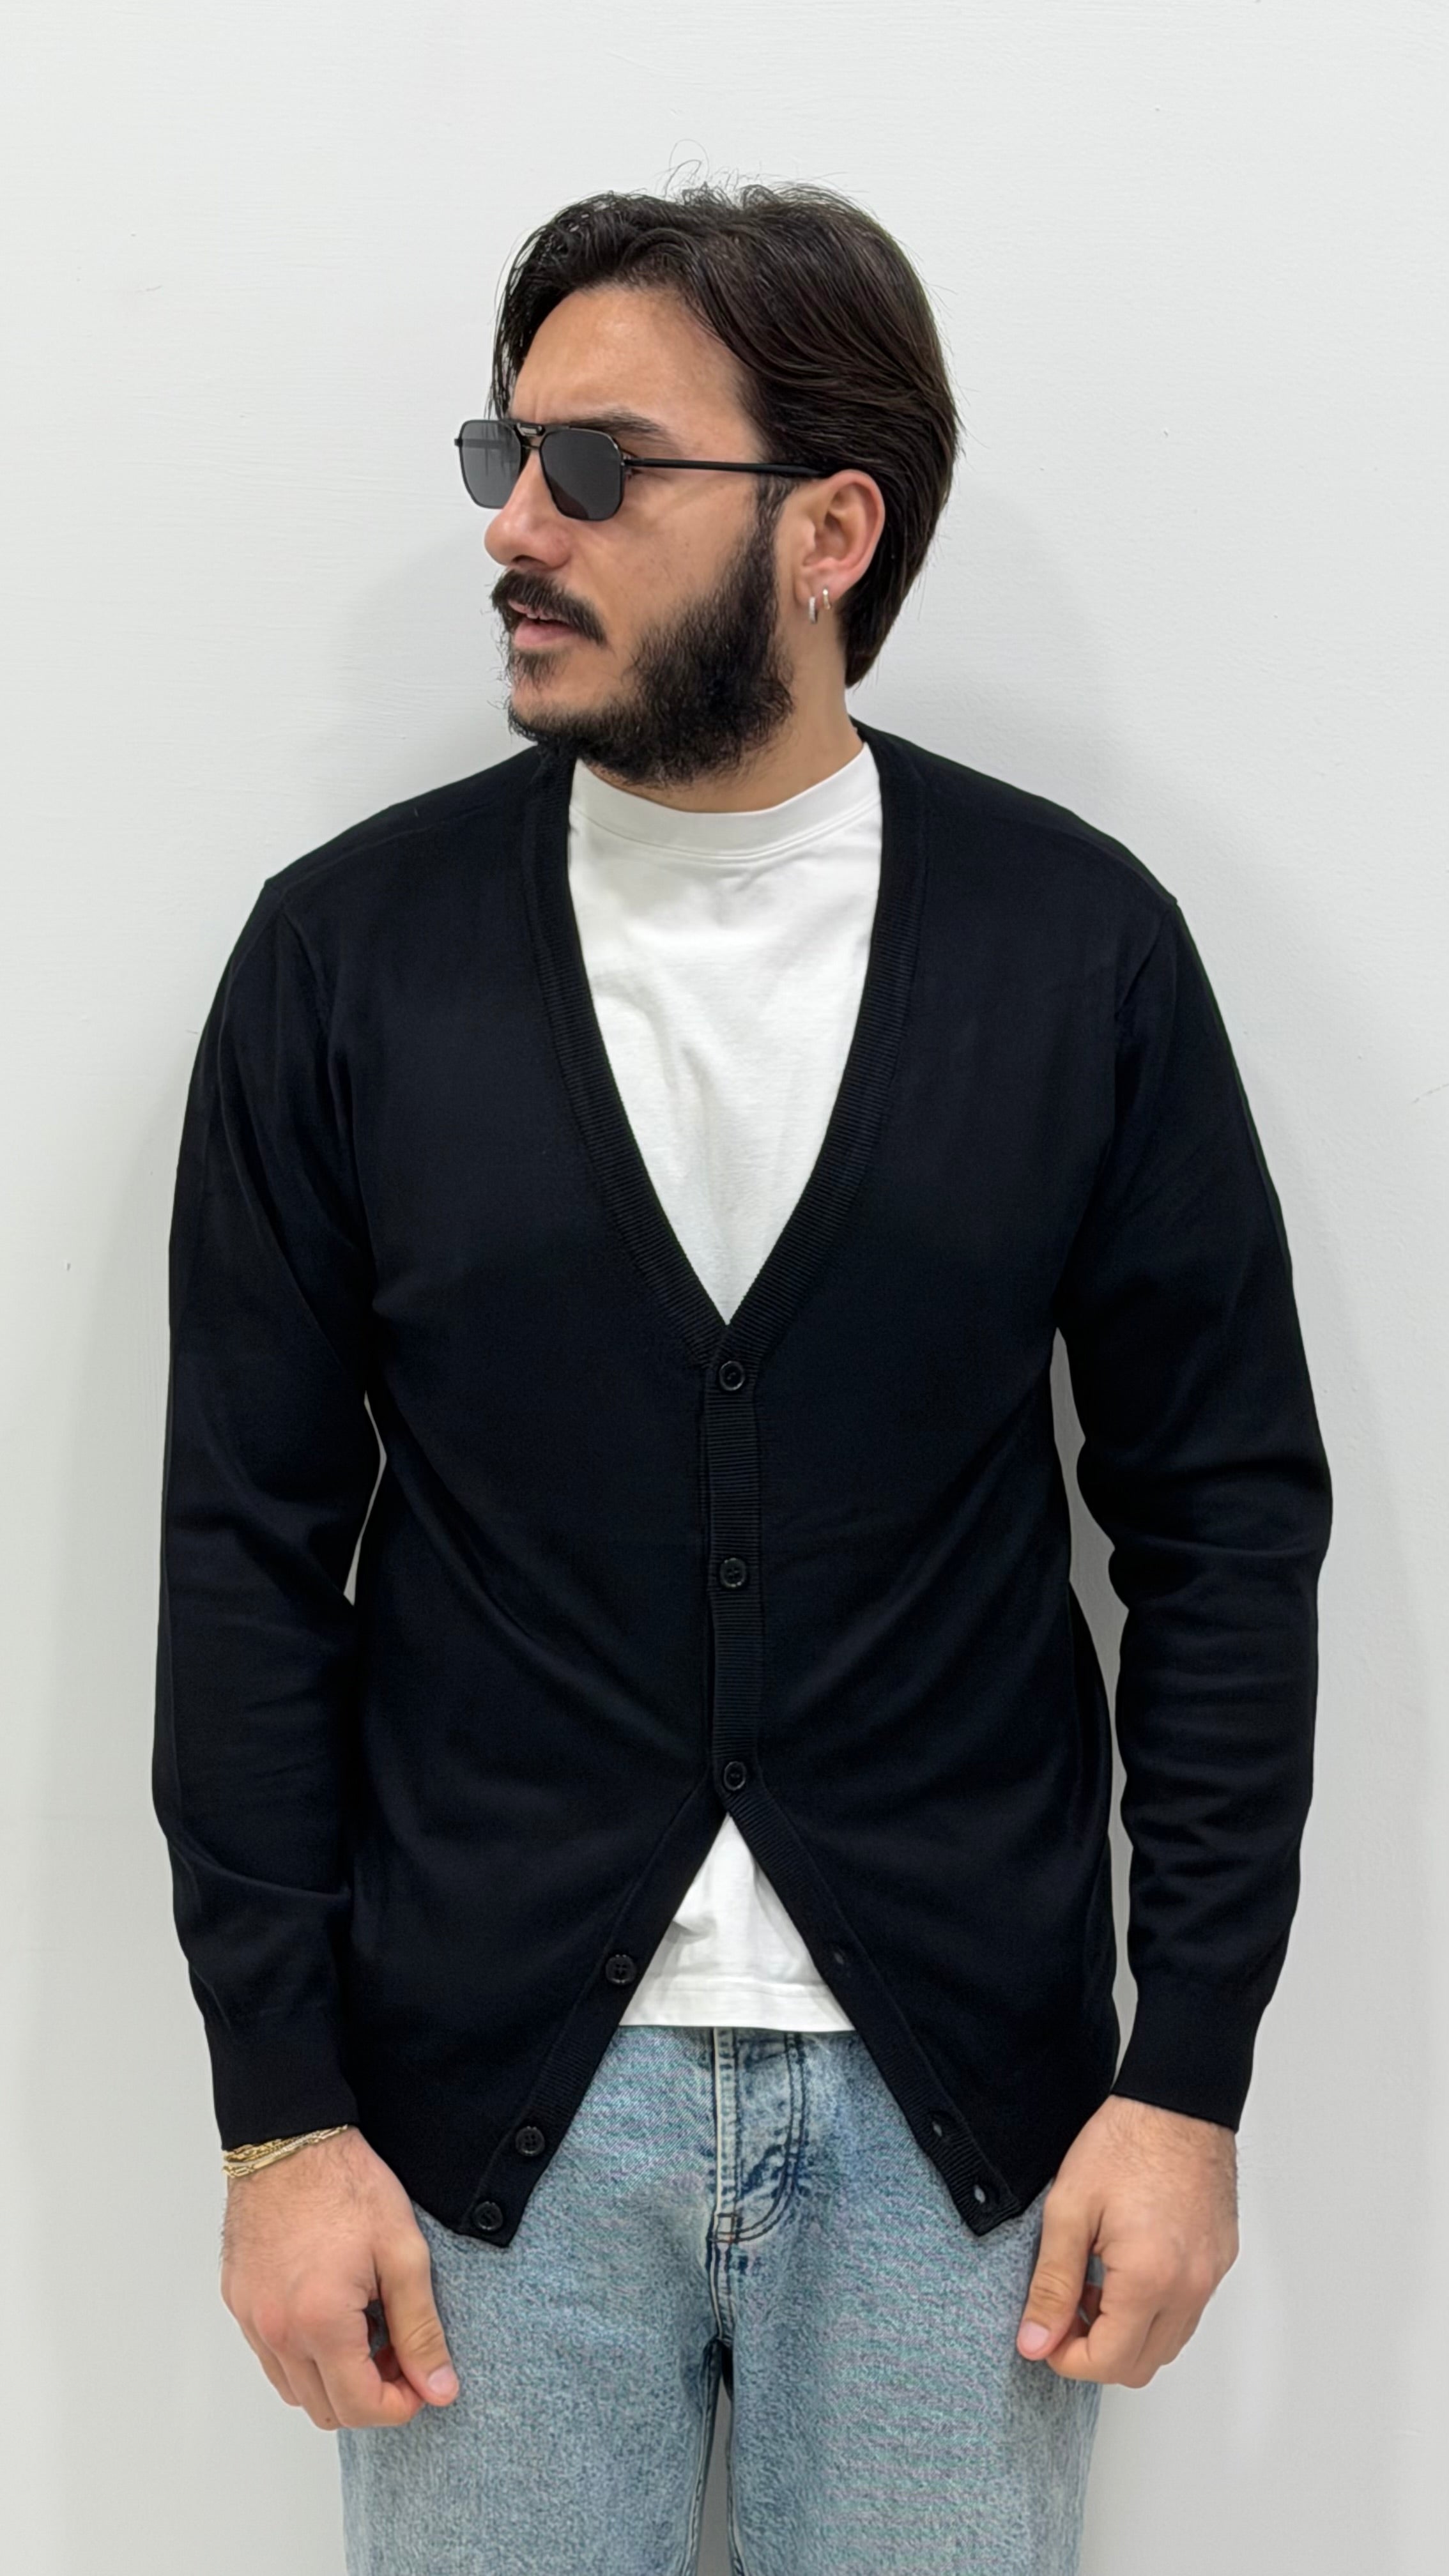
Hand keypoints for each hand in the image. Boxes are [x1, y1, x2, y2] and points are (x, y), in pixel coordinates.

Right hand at [220, 2126, 459, 2429]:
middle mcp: (276, 2332)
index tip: (421, 2381)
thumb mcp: (403, 2253)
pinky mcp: (238, 2303)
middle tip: (397, 2350)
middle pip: (325, 2410)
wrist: (290, 2139)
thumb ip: (421, 2330)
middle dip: (369, 2395)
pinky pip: (271, 2358)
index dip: (400, 2406)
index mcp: (319, 2322)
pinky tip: (330, 2313)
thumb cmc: (347, 2185)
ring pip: (294, 2390)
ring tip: (367, 2329)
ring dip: (334, 2379)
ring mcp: (250, 2319)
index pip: (359, 2408)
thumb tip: (438, 2390)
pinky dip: (303, 2356)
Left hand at [1015, 2092, 1238, 2386]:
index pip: (1108, 2362)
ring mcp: (1210, 2277)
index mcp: (1149, 2279)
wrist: (1177, 2102)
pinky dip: (1153, 2312)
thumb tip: (1035, 2340)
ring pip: (1167, 2345)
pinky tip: (1123, 2271)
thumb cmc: (1125, 2143)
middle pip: (1140, 2366)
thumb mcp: (1069, 2210)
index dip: (1067, 2360)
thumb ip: (1052, 2283)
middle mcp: (1189, 2289)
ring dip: (1125, 2335)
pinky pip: (1186, 2313)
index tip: (1043, 2336)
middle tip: (1064, 2312)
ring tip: (1093, 2285)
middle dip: (1095, 2353)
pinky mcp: (1219, 2262)